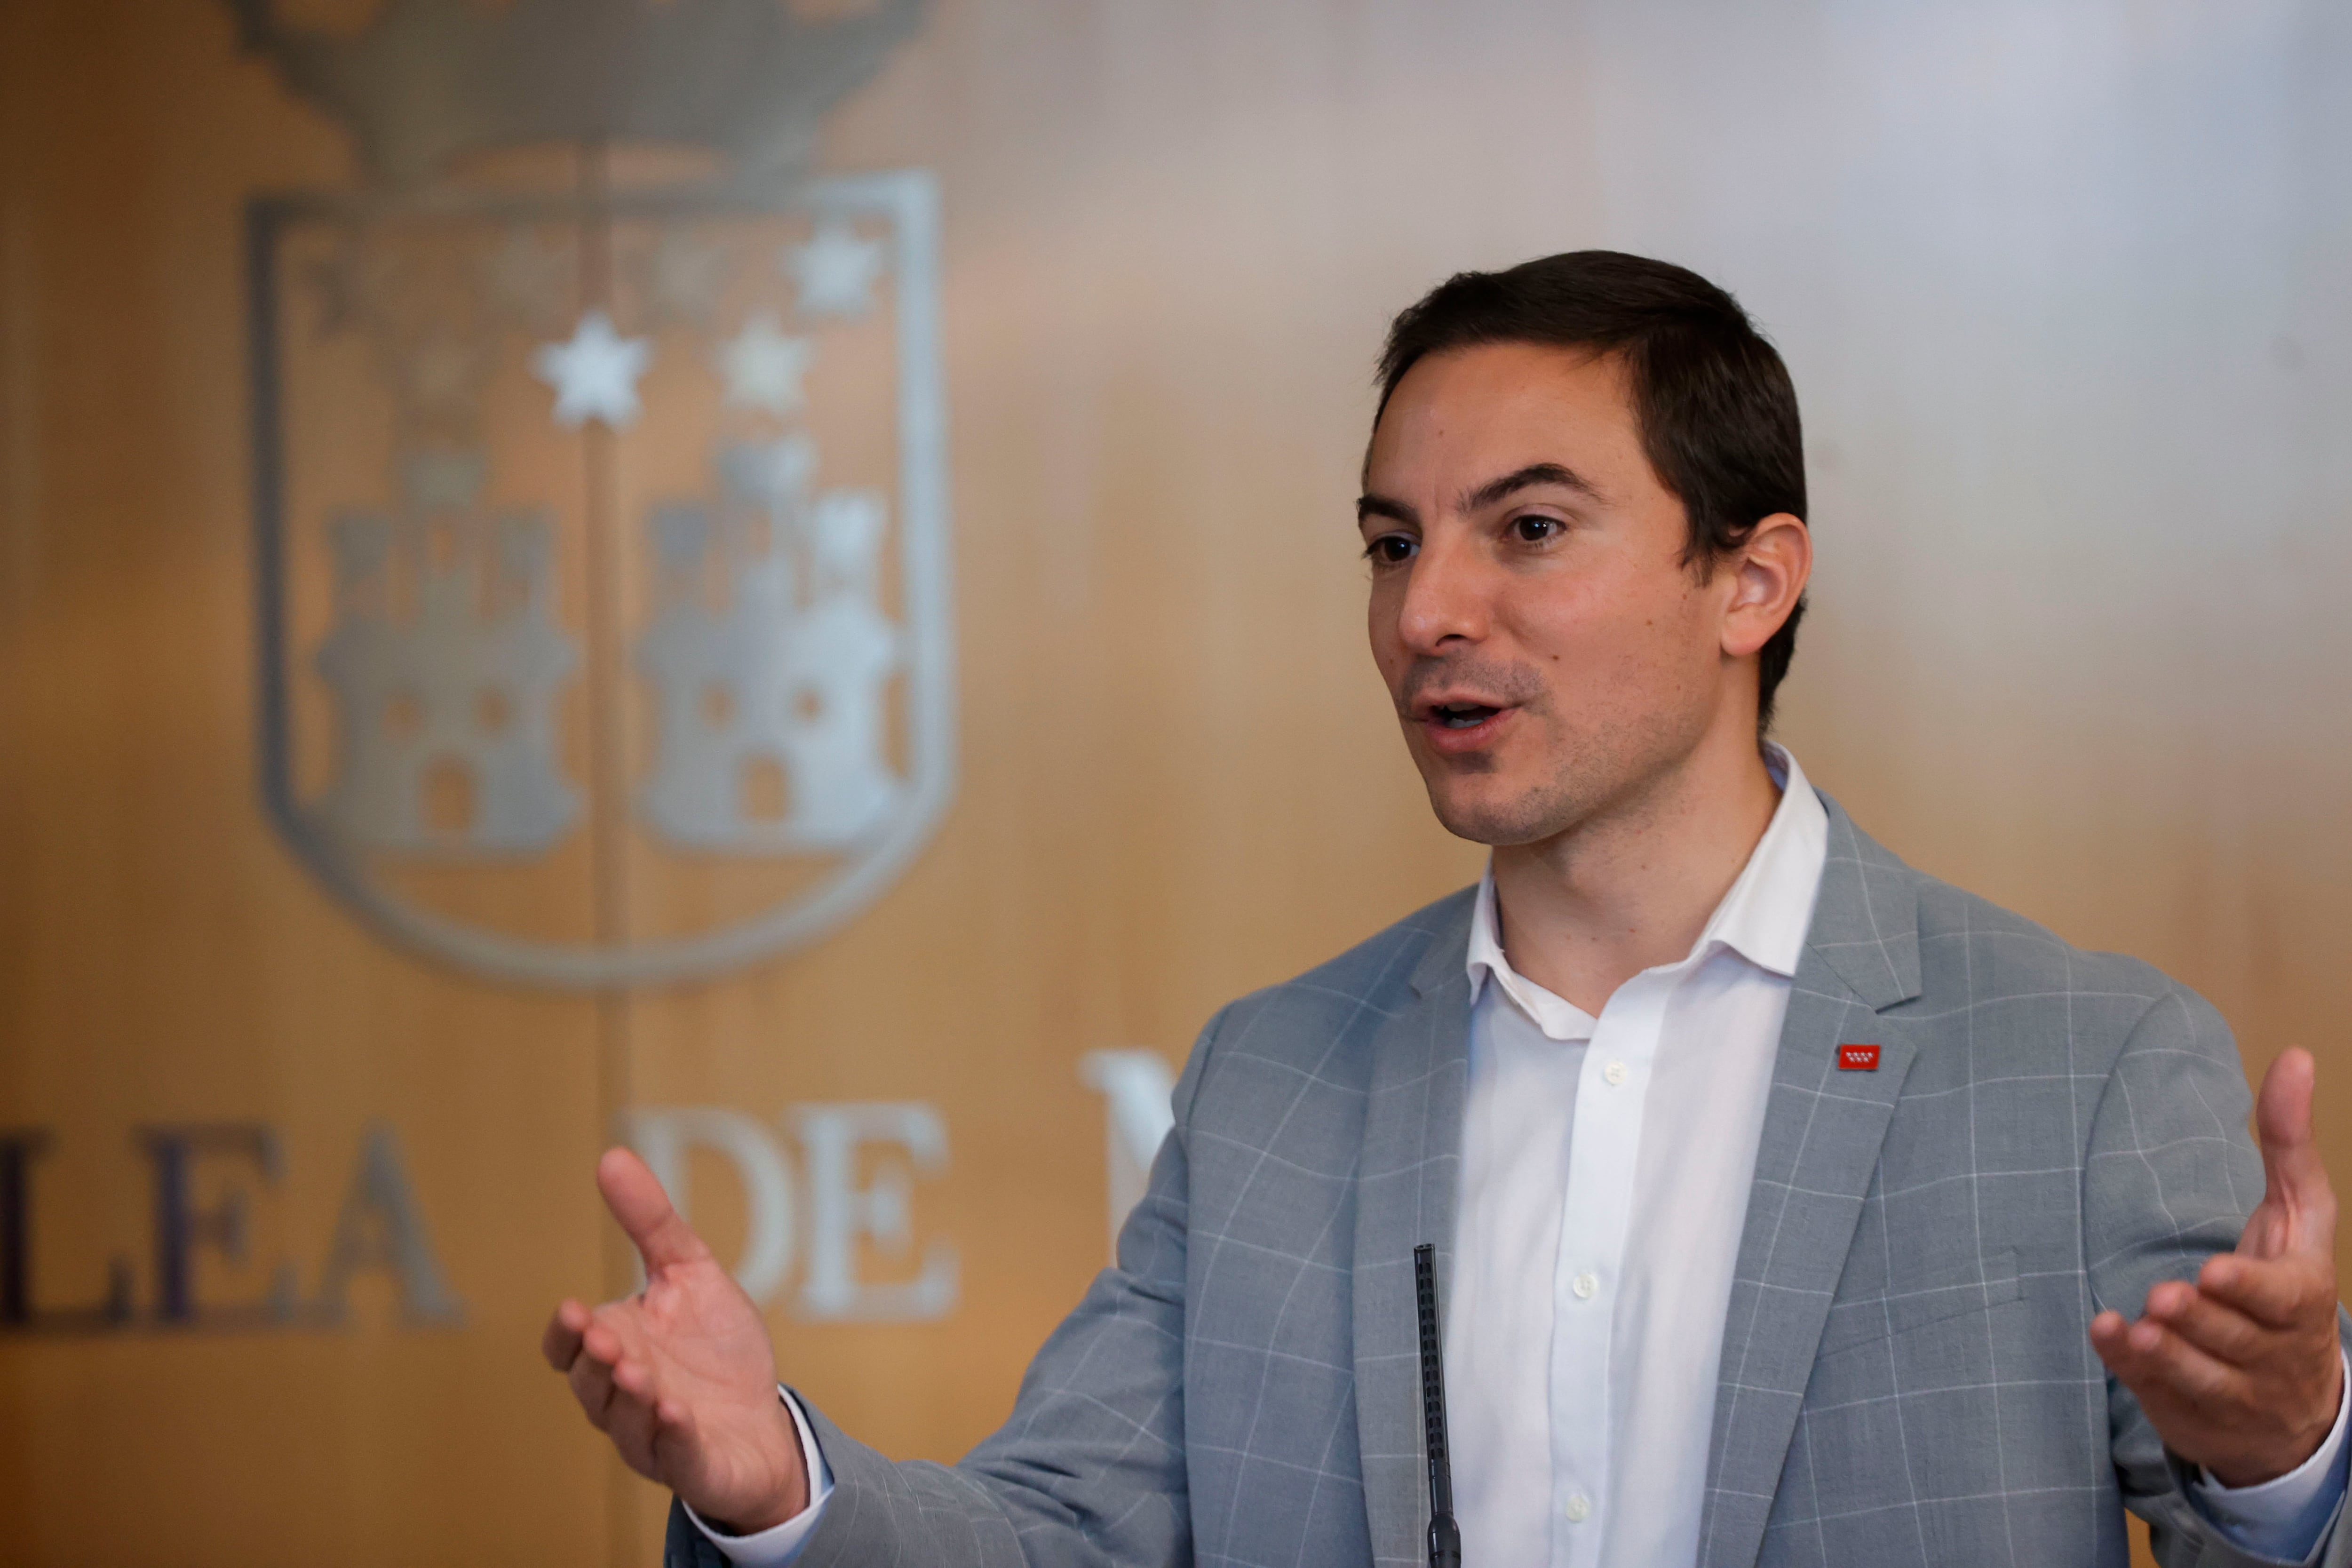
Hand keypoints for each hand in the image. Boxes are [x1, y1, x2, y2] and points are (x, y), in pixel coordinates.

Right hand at [542, 1148, 809, 1531]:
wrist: (764, 1421)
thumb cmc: (717, 1349)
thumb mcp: (690, 1272)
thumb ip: (650, 1223)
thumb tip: (611, 1157)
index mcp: (616, 1348)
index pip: (568, 1348)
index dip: (565, 1334)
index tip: (574, 1310)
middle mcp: (622, 1395)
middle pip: (590, 1383)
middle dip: (595, 1361)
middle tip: (606, 1337)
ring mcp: (653, 1433)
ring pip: (623, 1421)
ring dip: (628, 1396)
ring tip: (637, 1370)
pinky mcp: (691, 1463)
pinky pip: (673, 1452)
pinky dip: (671, 1433)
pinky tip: (676, 1412)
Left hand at [2091, 1048, 2343, 1486]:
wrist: (2293, 1402)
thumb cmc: (2288, 1285)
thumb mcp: (2300, 1211)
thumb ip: (2290, 1141)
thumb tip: (2294, 1055)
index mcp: (2303, 1299)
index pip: (2284, 1300)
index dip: (2251, 1290)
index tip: (2215, 1272)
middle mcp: (2273, 1350)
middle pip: (2236, 1335)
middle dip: (2201, 1317)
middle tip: (2167, 1296)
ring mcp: (2233, 1387)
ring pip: (2200, 1372)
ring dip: (2167, 1350)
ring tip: (2141, 1322)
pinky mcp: (2187, 1405)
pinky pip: (2157, 1388)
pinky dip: (2130, 1365)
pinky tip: (2105, 1333)